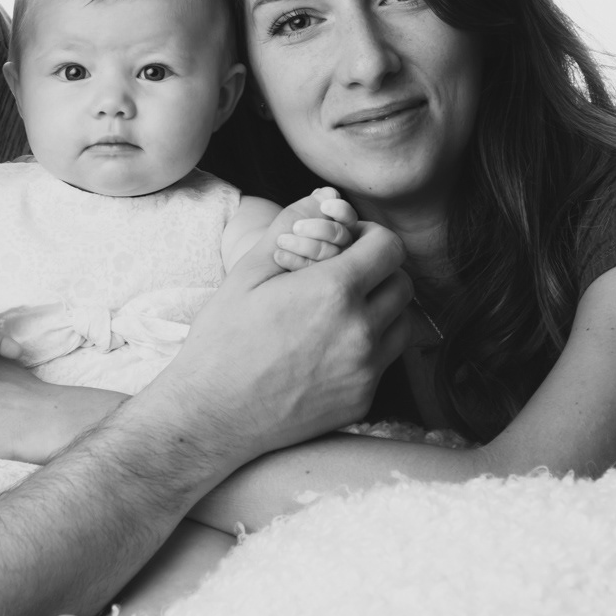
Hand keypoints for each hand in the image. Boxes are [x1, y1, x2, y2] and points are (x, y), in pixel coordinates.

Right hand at [130, 195, 411, 471]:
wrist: (212, 415)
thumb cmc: (222, 341)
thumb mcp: (247, 273)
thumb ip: (290, 227)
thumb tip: (321, 199)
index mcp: (333, 292)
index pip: (389, 247)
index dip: (372, 237)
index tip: (349, 243)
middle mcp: (360, 331)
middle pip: (402, 284)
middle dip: (379, 271)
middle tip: (345, 274)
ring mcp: (366, 370)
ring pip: (402, 324)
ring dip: (382, 309)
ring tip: (341, 311)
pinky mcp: (363, 399)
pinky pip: (385, 361)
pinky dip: (370, 347)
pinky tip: (330, 347)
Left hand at [274, 186, 358, 270]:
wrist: (269, 253)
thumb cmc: (287, 228)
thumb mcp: (298, 212)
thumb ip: (315, 203)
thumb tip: (331, 193)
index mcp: (342, 225)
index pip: (348, 217)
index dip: (340, 210)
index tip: (325, 206)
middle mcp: (344, 245)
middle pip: (340, 235)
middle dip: (318, 228)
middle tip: (295, 226)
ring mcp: (335, 264)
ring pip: (329, 254)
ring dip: (303, 245)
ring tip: (281, 240)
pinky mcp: (323, 281)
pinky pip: (315, 271)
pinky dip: (295, 260)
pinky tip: (280, 255)